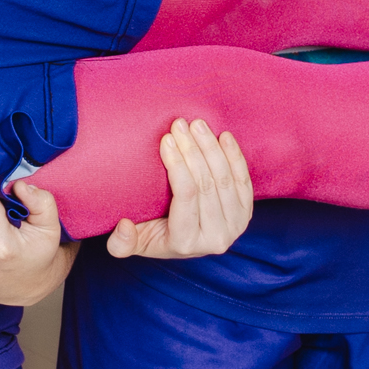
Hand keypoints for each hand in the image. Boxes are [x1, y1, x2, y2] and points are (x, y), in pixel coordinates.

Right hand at [105, 119, 254, 258]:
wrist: (188, 242)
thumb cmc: (156, 236)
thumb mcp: (134, 243)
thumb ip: (121, 243)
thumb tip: (124, 225)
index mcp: (186, 243)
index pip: (186, 195)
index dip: (177, 164)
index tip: (166, 139)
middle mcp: (215, 238)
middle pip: (207, 184)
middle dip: (192, 150)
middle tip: (179, 124)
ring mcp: (235, 225)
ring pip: (225, 179)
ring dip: (211, 147)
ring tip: (197, 124)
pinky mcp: (247, 213)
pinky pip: (244, 180)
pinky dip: (234, 156)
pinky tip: (223, 136)